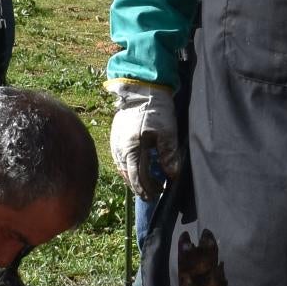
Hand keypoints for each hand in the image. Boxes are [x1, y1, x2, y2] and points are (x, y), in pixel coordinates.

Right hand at [109, 82, 180, 199]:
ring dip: (133, 179)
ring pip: (122, 168)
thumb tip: (171, 175)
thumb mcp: (167, 131)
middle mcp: (120, 148)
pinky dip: (127, 169)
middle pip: (128, 175)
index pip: (137, 176)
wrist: (141, 89)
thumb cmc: (156, 109)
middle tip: (152, 195)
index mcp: (132, 148)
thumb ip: (168, 154)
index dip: (147, 188)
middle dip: (140, 187)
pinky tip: (134, 171)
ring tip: (145, 186)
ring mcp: (115, 143)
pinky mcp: (114, 138)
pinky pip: (119, 160)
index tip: (157, 194)